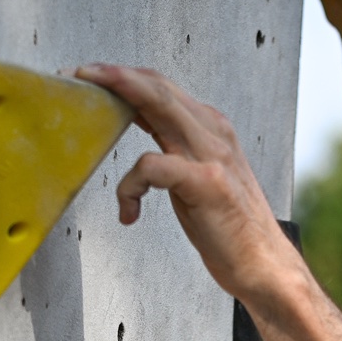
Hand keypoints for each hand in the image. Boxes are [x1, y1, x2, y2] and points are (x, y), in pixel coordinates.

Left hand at [77, 65, 306, 307]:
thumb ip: (174, 149)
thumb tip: (139, 128)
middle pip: (156, 85)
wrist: (266, 266)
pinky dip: (130, 186)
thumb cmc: (230, 229)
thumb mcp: (198, 178)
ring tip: (86, 107)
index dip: (123, 76)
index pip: (162, 87)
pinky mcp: (206, 184)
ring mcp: (211, 156)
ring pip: (157, 106)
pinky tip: (128, 210)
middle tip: (76, 75)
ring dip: (116, 97)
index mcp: (211, 129)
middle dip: (111, 74)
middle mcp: (212, 133)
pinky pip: (153, 167)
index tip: (90, 76)